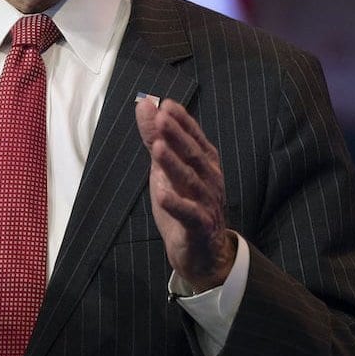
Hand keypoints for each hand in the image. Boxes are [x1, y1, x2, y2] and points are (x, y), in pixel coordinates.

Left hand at [136, 98, 234, 291]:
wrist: (201, 251)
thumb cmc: (184, 202)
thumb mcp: (165, 168)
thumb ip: (155, 137)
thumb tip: (145, 104)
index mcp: (203, 163)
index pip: (194, 138)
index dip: (182, 121)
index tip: (166, 104)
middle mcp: (209, 180)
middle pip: (193, 155)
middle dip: (178, 136)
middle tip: (162, 118)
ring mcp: (206, 203)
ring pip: (191, 182)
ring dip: (174, 164)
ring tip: (158, 148)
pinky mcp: (200, 227)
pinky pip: (189, 215)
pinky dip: (176, 204)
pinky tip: (162, 195)